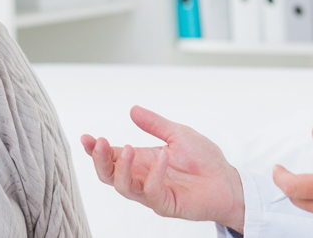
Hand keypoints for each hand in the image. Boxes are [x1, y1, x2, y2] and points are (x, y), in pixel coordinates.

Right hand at [79, 106, 245, 230]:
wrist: (227, 181)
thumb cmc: (204, 160)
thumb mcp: (178, 134)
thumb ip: (155, 124)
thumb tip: (133, 110)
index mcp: (142, 161)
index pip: (111, 156)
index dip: (95, 149)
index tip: (85, 137)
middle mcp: (142, 177)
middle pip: (108, 175)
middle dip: (99, 159)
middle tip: (99, 142)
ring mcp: (152, 193)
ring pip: (122, 187)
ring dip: (120, 167)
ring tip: (127, 148)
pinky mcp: (165, 204)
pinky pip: (151, 192)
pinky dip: (154, 174)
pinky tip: (162, 158)